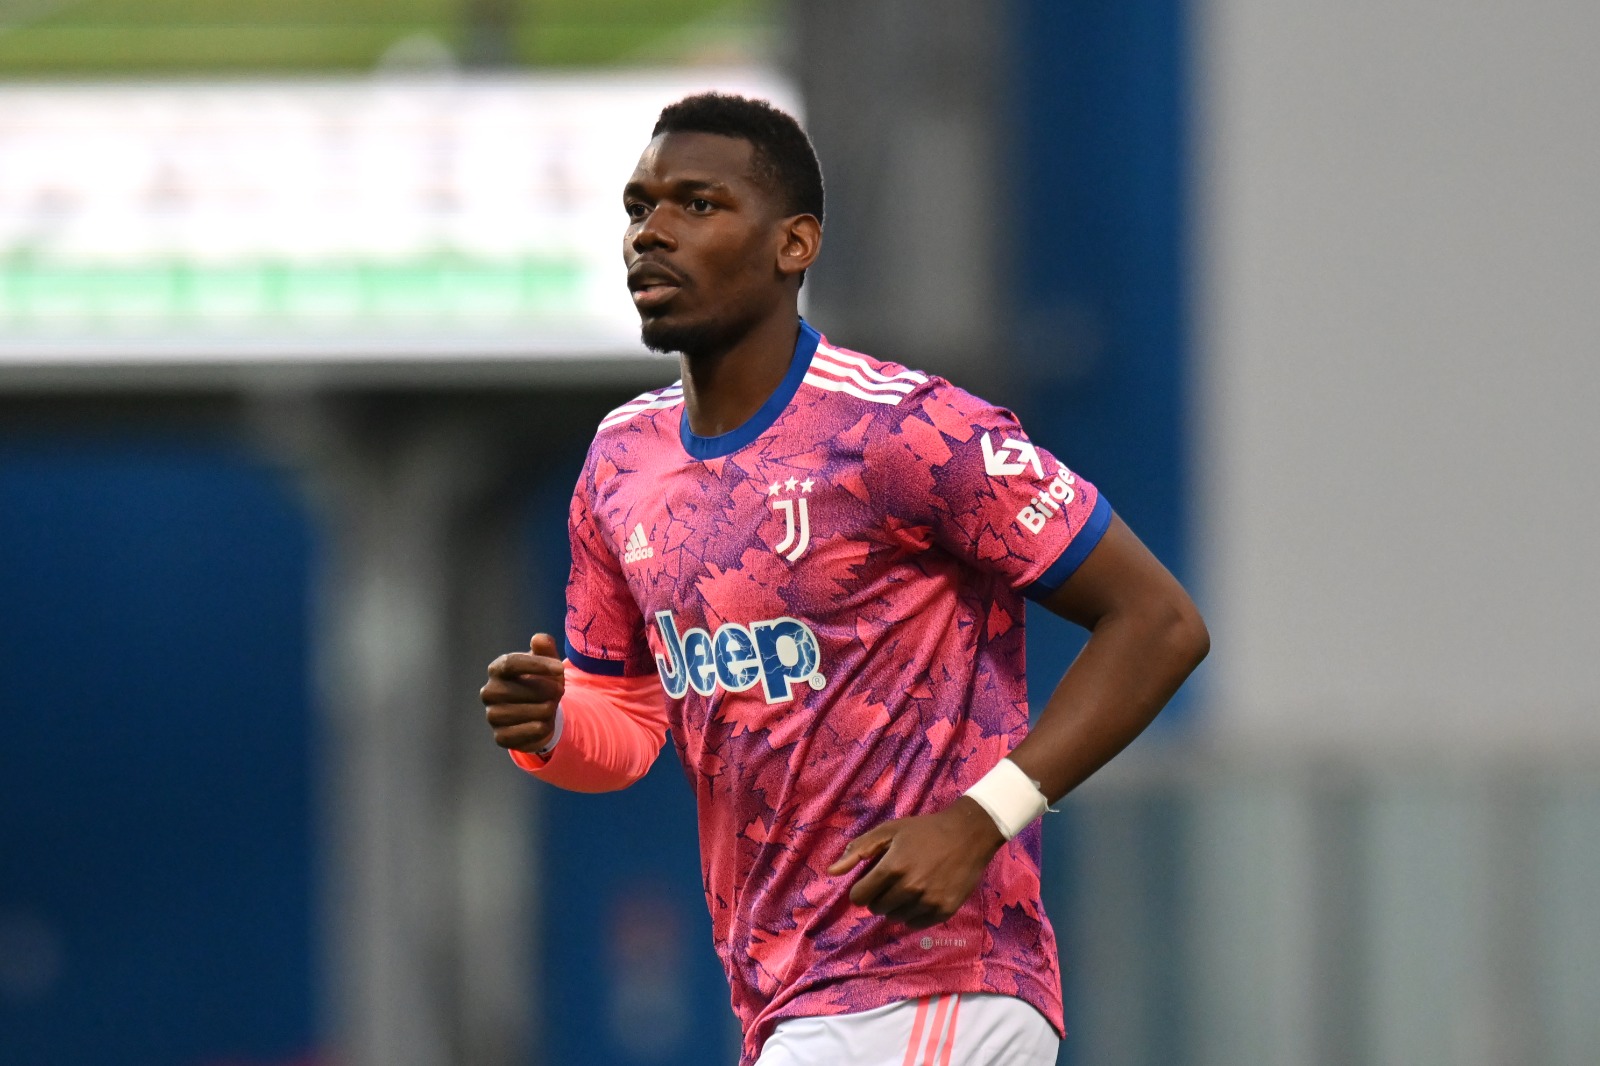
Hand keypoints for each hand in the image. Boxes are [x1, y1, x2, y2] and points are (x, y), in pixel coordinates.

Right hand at [481, 633, 564, 752]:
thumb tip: (539, 639)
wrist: (543, 713)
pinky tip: (544, 723)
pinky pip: (523, 733)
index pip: (511, 663)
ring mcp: (493, 715)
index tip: (559, 668)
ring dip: (546, 710)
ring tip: (550, 707)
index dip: (537, 665)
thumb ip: (545, 648)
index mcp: (497, 669)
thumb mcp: (548, 663)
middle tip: (560, 692)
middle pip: (521, 689)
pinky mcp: (500, 736)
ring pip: (525, 713)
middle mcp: (490, 692)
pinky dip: (540, 729)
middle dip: (548, 690)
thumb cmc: (543, 682)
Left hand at [826, 797, 1006, 928]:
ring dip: (897, 905)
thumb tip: (831, 871)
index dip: (862, 888)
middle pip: (877, 909)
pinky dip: (914, 913)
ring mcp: (927, 902)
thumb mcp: (889, 831)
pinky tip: (922, 895)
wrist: (968, 836)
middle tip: (894, 879)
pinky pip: (915, 924)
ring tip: (910, 886)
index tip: (872, 880)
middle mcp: (909, 889)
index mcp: (892, 868)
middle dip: (880, 895)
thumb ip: (859, 850)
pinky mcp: (943, 911)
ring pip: (895, 918)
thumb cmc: (924, 830)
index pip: (859, 897)